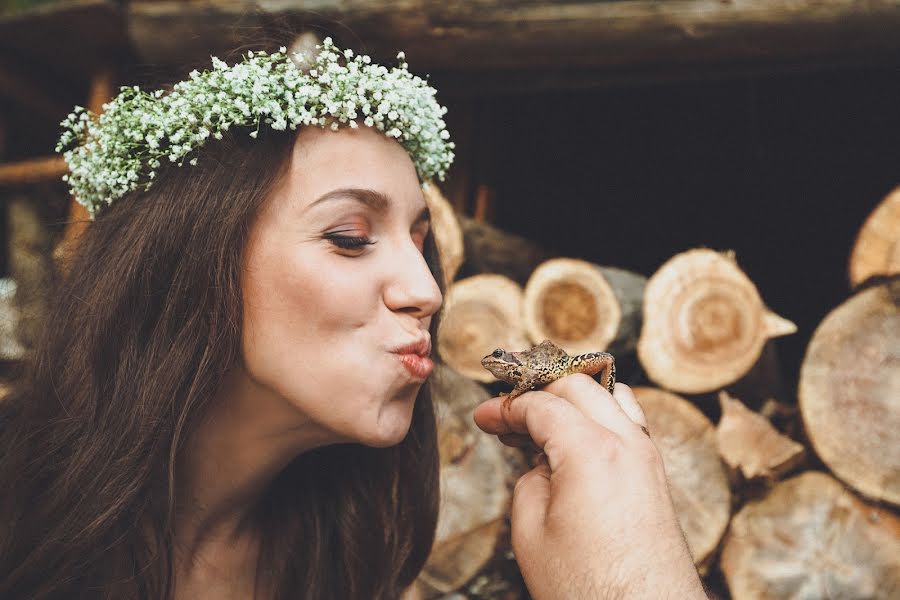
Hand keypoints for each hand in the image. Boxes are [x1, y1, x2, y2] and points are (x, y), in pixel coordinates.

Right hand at [473, 375, 706, 599]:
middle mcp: (627, 442)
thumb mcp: (532, 533)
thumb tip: (541, 464)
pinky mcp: (656, 476)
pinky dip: (598, 417)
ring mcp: (648, 457)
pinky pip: (628, 423)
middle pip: (578, 385)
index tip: (483, 416)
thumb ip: (529, 481)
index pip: (541, 405)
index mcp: (592, 450)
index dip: (505, 407)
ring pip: (609, 396)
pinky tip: (575, 442)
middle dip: (538, 391)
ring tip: (542, 422)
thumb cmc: (591, 589)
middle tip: (507, 415)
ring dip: (573, 399)